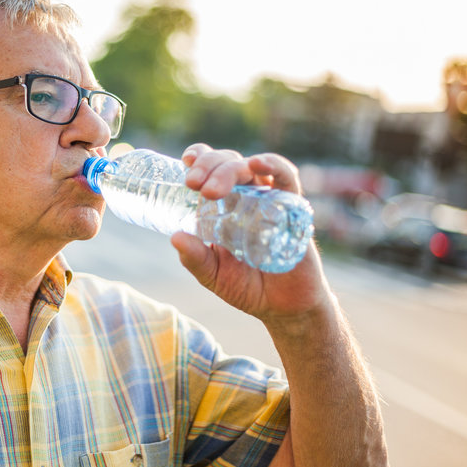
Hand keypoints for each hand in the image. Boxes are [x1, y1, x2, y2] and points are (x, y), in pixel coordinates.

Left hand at [170, 144, 330, 321]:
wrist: (283, 308)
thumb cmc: (247, 287)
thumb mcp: (213, 274)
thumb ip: (195, 258)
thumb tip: (175, 237)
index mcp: (223, 205)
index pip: (210, 169)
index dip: (199, 158)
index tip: (186, 160)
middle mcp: (245, 196)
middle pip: (227, 163)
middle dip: (208, 166)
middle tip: (192, 183)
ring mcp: (268, 199)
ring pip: (250, 166)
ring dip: (229, 170)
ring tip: (211, 190)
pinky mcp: (292, 208)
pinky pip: (287, 178)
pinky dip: (273, 165)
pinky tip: (258, 163)